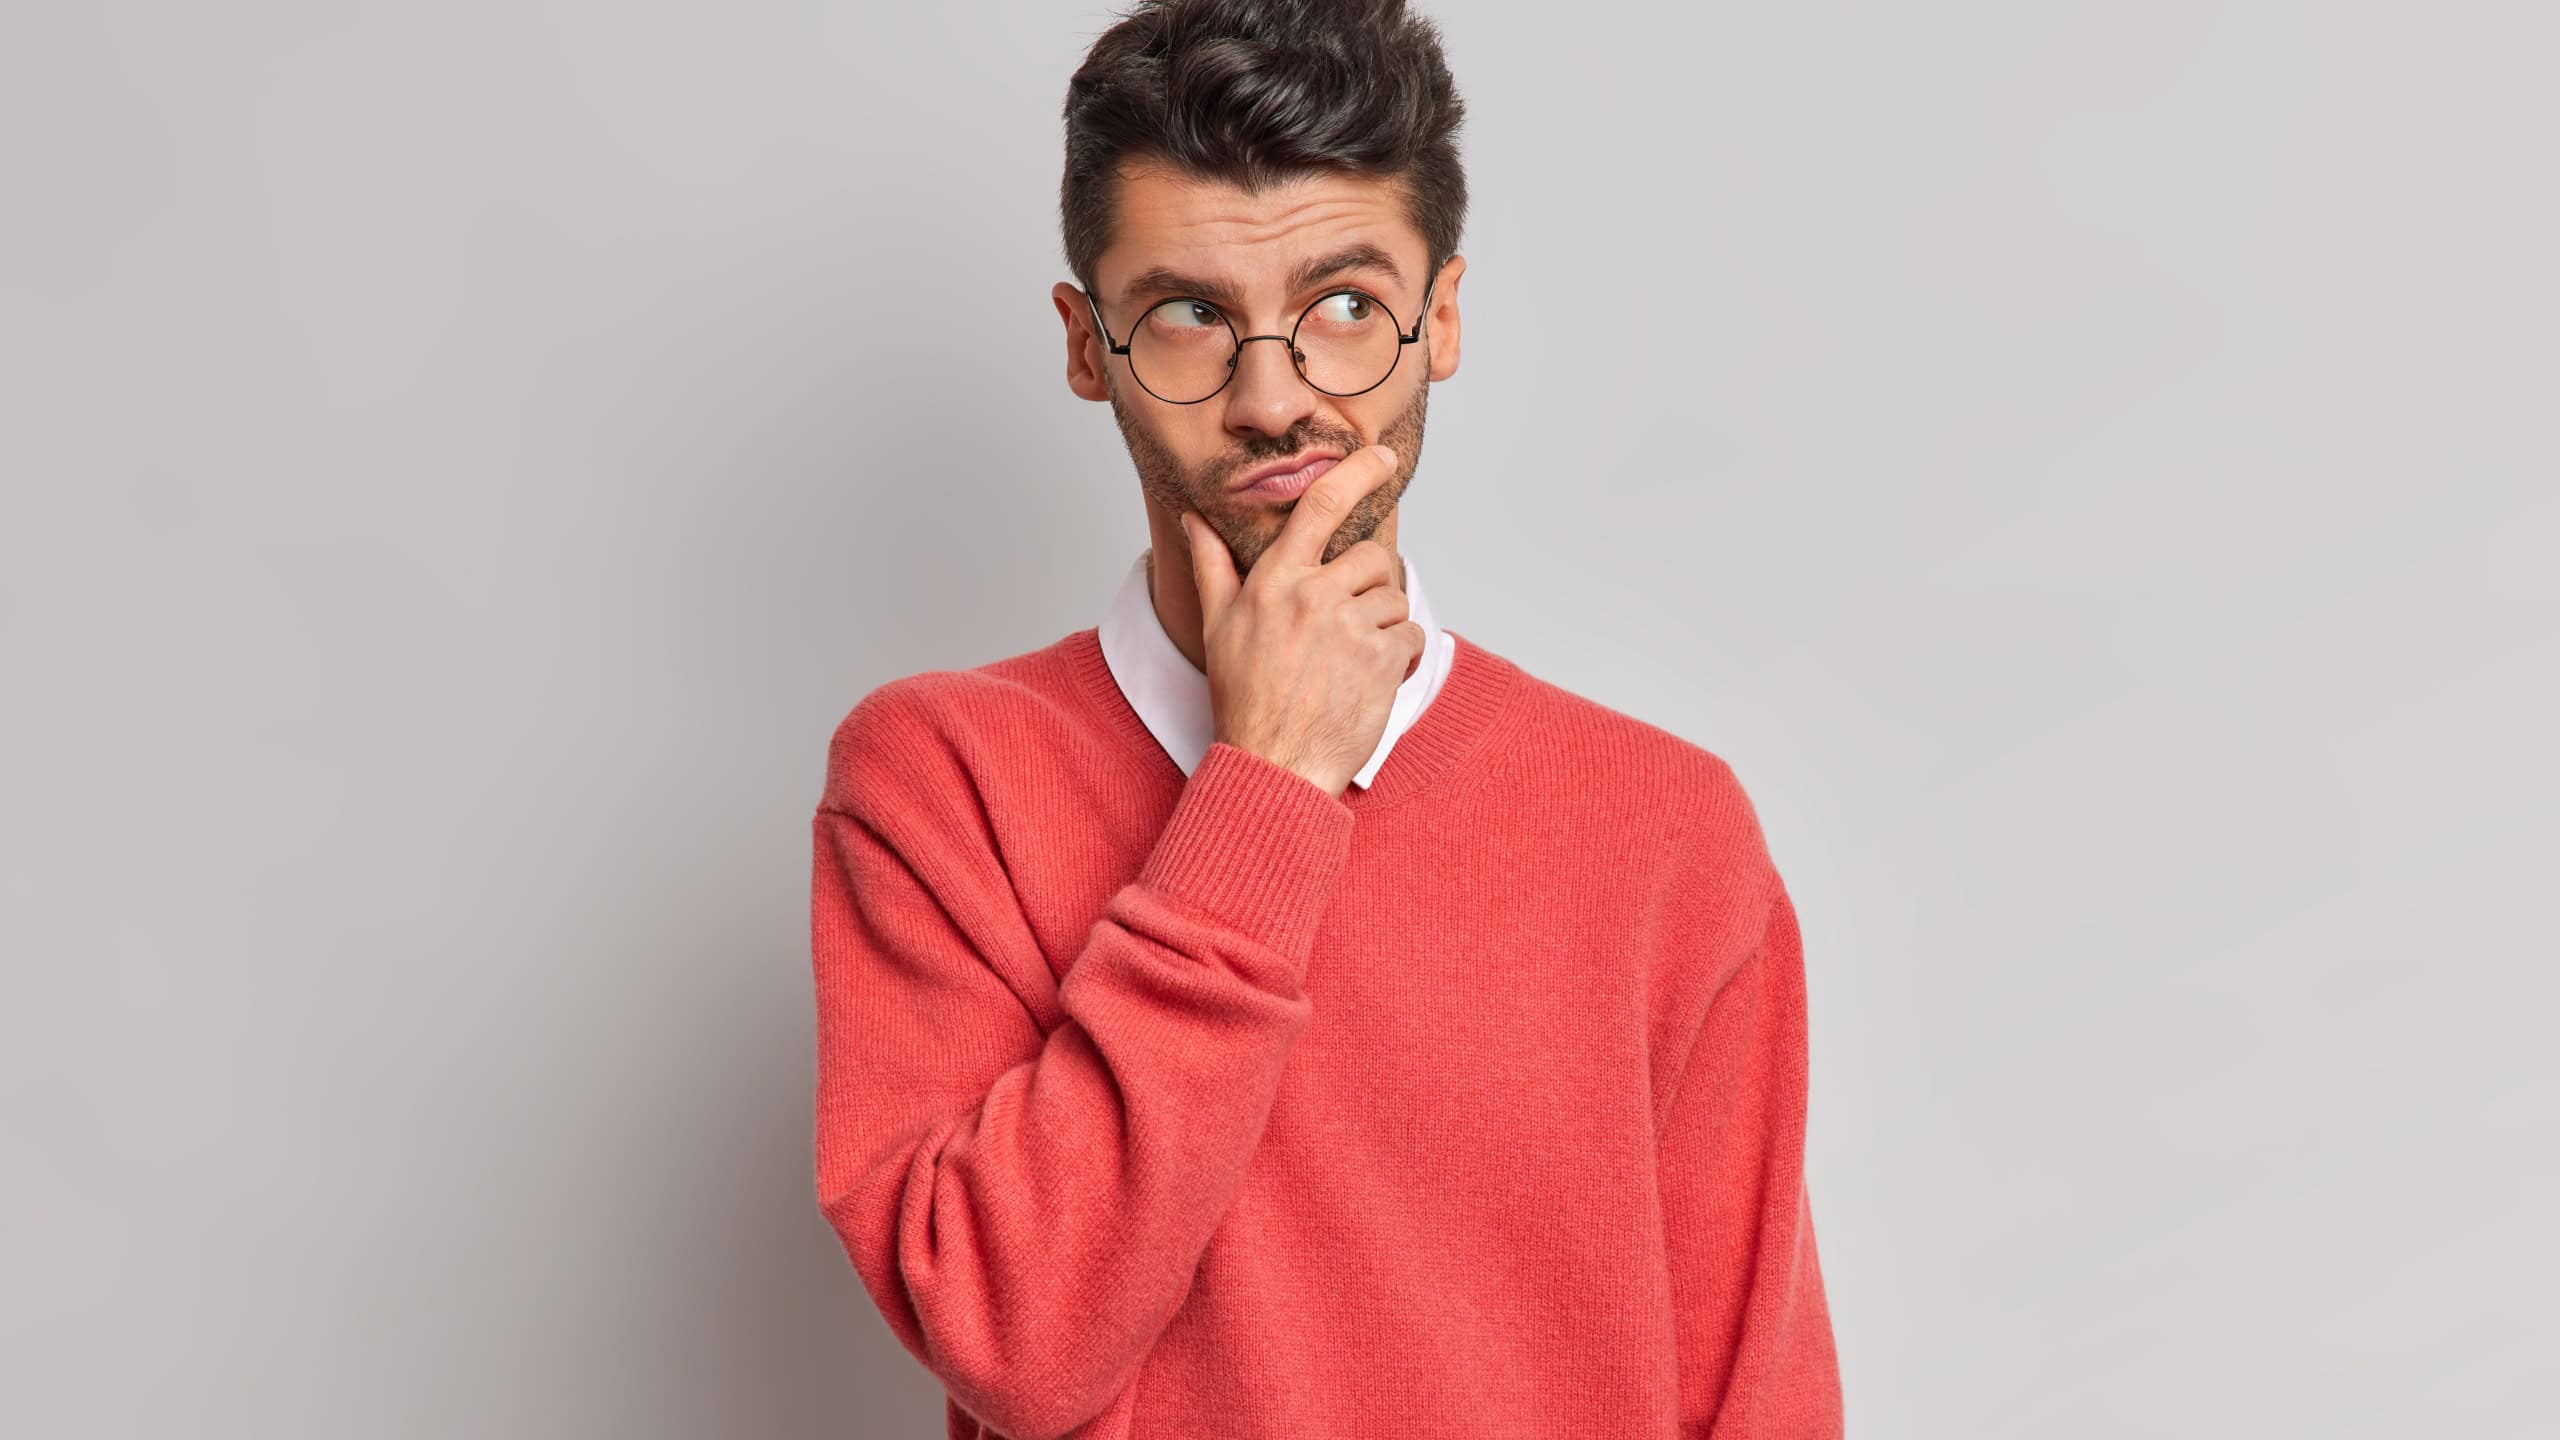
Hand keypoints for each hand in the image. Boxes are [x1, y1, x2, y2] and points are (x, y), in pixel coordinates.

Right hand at [1179, 445, 1427, 797]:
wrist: (1272, 764)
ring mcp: (1348, 628)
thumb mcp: (1217, 625)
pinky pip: (1409, 635)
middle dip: (1370, 582)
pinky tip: (1370, 678)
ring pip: (1393, 596)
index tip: (1382, 457)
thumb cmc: (1244, 698)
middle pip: (1372, 555)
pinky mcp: (1379, 660)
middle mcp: (1311, 597)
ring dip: (1383, 624)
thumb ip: (1213, 565)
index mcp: (1274, 581)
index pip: (1320, 507)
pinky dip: (1400, 655)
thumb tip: (1193, 519)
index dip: (1357, 473)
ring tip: (1351, 658)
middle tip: (1348, 620)